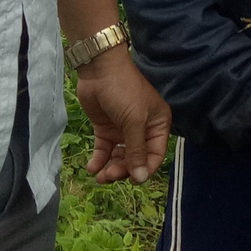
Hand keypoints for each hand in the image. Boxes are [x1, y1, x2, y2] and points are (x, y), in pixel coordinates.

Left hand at [75, 48, 171, 184]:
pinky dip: (99, 160)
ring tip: (100, 175)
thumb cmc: (124, 91)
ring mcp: (122, 130)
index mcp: (157, 125)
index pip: (155, 155)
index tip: (132, 180)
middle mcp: (142, 130)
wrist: (100, 69)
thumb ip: (137, 150)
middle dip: (124, 170)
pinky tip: (92, 168)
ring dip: (111, 168)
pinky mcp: (106, 129)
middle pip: (136, 159)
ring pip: (120, 158)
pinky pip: (104, 150)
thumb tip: (141, 178)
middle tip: (109, 175)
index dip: (145, 170)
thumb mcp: (135, 121)